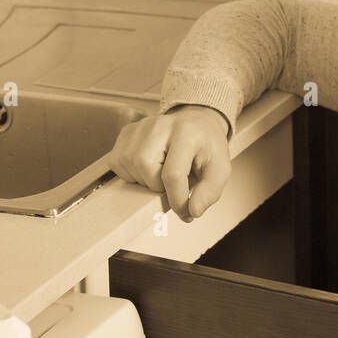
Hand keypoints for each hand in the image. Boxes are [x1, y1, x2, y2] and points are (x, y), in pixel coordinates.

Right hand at [106, 105, 230, 221]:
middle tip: (172, 182)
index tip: (185, 211)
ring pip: (130, 167)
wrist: (195, 125)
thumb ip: (209, 193)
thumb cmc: (205, 147)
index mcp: (187, 133)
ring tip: (161, 172)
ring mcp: (140, 127)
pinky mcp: (126, 132)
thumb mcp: (219, 170)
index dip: (177, 200)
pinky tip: (147, 167)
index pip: (173, 174)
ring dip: (145, 180)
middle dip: (159, 186)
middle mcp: (161, 125)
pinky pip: (118, 163)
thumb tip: (191, 211)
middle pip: (146, 169)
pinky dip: (131, 173)